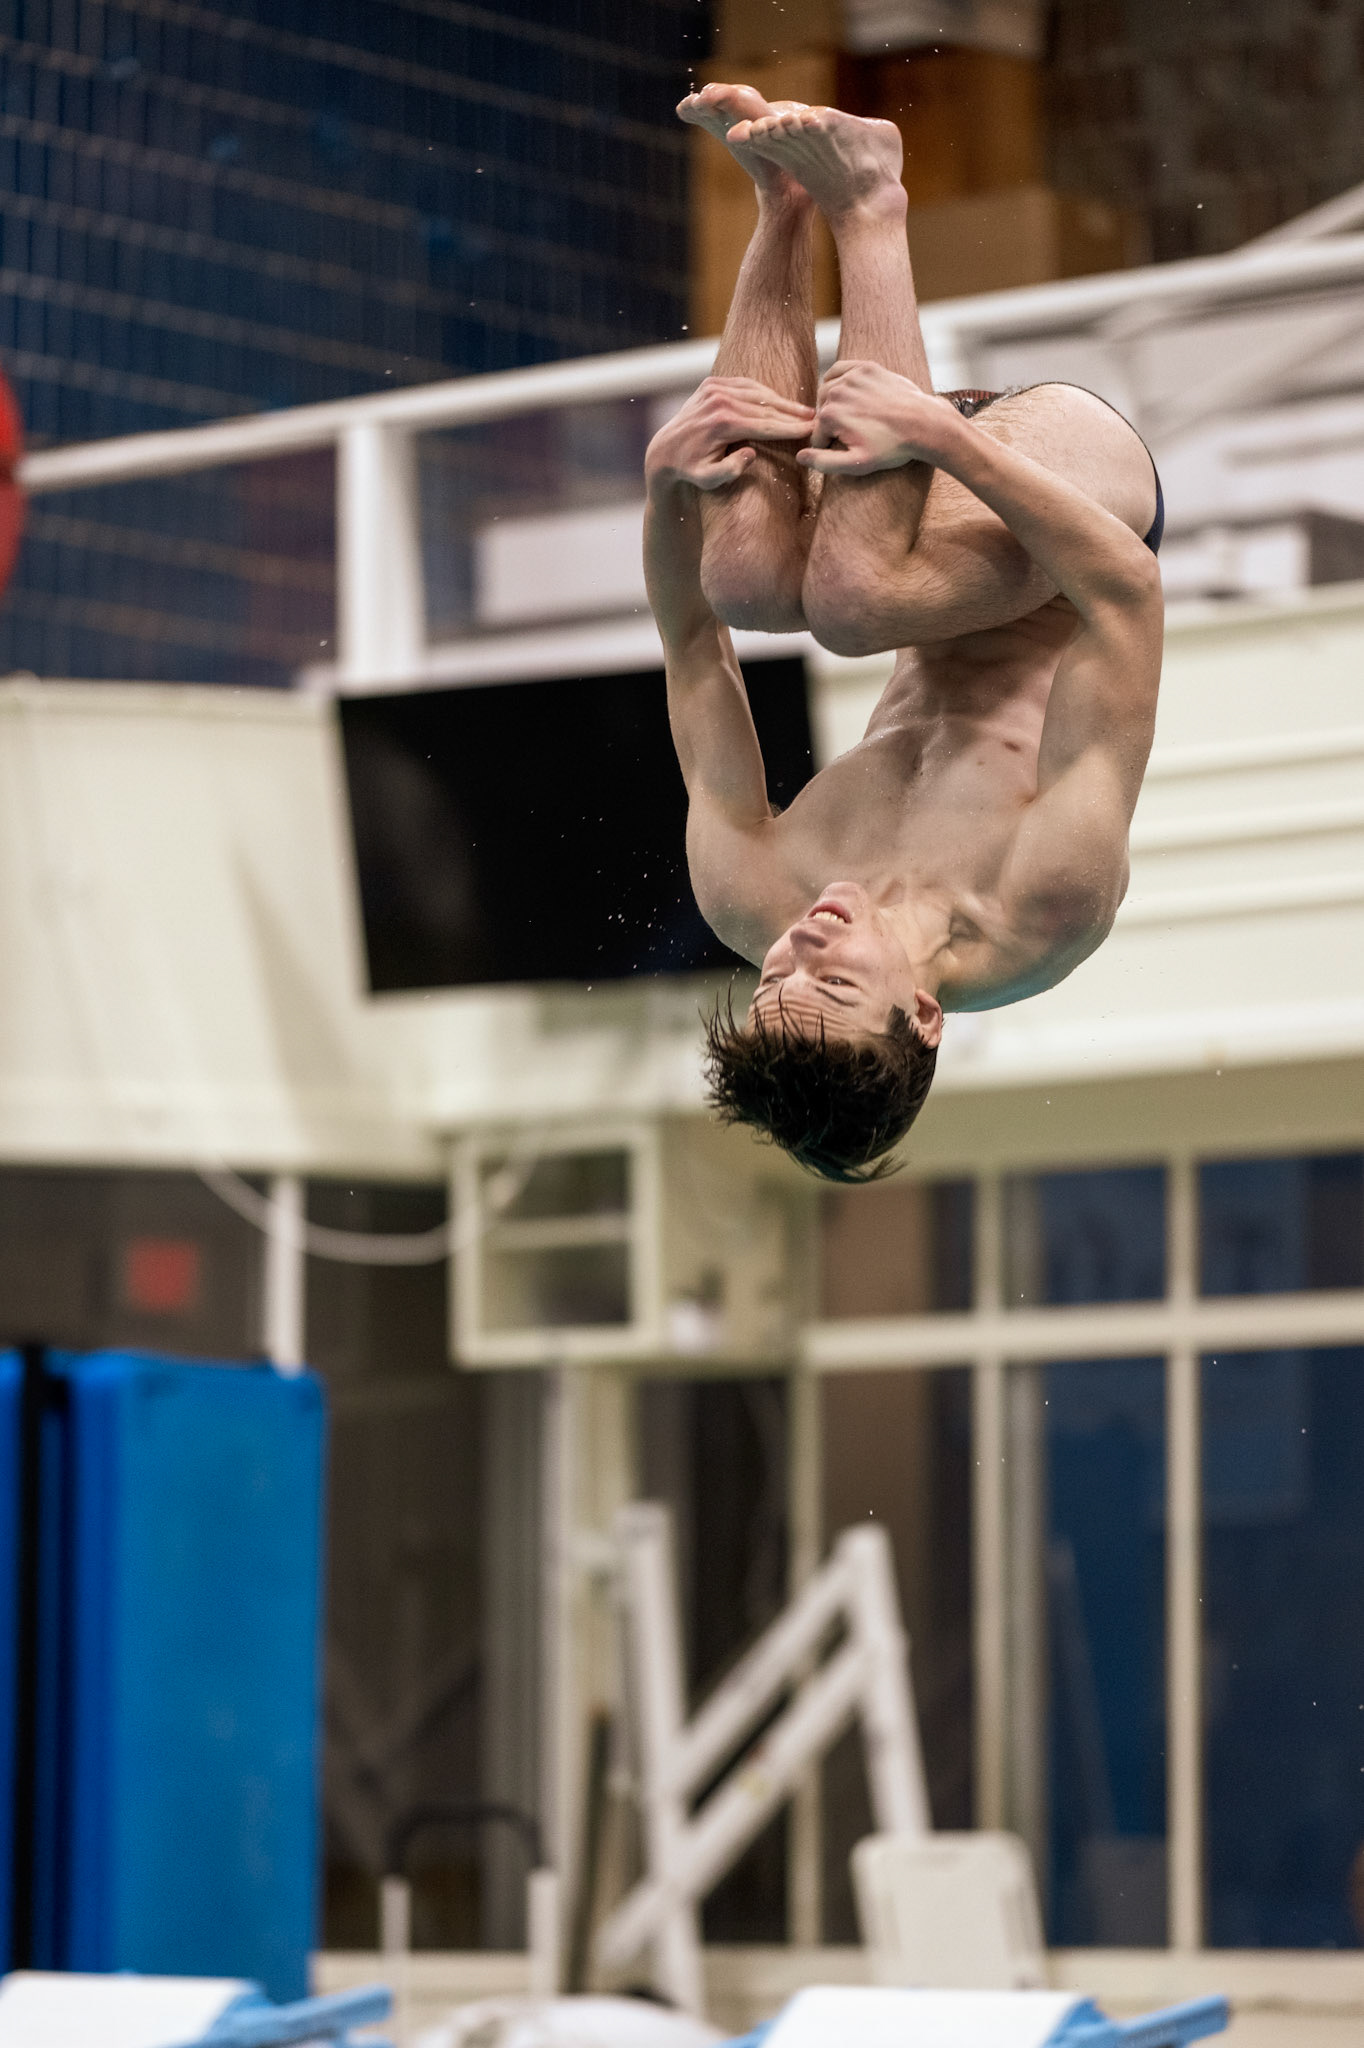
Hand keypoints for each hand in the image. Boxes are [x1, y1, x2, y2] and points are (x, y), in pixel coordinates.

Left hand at [646, 376, 815, 490]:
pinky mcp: (713, 383)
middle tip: (816, 419)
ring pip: (758, 394)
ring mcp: (714, 389)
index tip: (810, 431)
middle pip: (765, 407)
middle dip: (792, 413)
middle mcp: (718, 401)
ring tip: (804, 411)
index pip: (764, 425)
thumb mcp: (708, 479)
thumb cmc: (691, 470)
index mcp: (721, 424)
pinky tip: (780, 402)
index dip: (790, 428)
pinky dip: (764, 393)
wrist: (666, 450)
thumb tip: (751, 454)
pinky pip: (746, 385)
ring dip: (782, 402)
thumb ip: (729, 471)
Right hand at [797, 360, 963, 474]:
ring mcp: (852, 377)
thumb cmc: (892, 448)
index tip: (847, 449)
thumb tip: (799, 457)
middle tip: (851, 435)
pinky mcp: (866, 367)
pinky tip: (844, 391)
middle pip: (820, 411)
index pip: (816, 434)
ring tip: (850, 417)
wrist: (923, 423)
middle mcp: (837, 392)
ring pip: (828, 390)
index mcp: (830, 415)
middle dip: (830, 424)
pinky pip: (839, 369)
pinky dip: (837, 379)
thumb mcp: (857, 463)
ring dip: (832, 403)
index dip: (828, 446)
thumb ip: (824, 462)